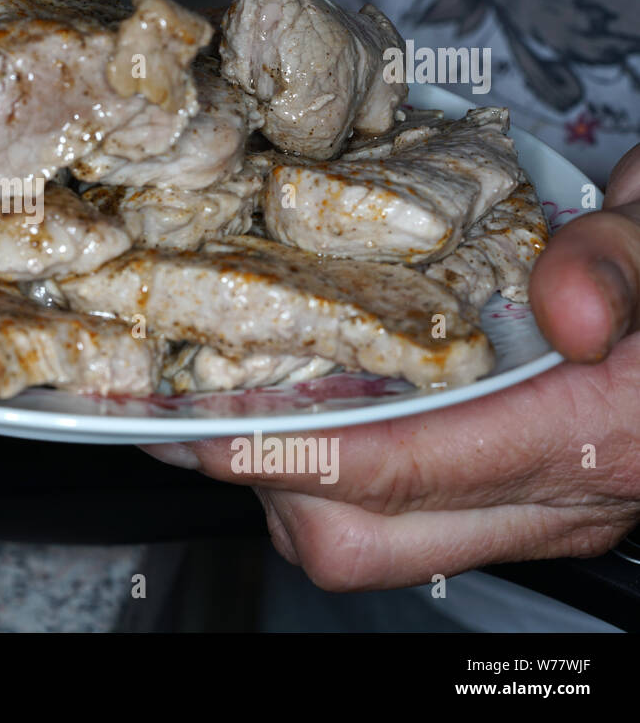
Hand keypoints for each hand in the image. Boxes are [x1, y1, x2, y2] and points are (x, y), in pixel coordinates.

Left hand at [142, 142, 639, 590]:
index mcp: (593, 439)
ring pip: (362, 543)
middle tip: (207, 403)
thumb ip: (621, 260)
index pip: (404, 471)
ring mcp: (526, 510)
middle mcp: (550, 498)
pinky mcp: (508, 502)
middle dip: (262, 483)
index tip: (205, 423)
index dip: (288, 452)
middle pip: (359, 541)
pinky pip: (388, 520)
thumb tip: (567, 309)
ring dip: (283, 481)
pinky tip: (303, 404)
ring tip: (239, 397)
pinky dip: (323, 474)